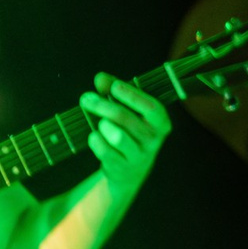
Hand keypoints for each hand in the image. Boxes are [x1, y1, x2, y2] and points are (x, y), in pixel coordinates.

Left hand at [81, 74, 171, 195]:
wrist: (131, 170)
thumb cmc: (130, 132)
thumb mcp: (129, 110)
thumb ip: (116, 92)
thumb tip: (100, 78)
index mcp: (161, 122)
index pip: (150, 106)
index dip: (131, 95)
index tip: (114, 86)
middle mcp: (154, 139)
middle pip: (125, 118)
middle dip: (102, 106)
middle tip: (86, 98)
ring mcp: (139, 155)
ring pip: (116, 136)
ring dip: (102, 125)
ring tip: (98, 122)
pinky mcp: (122, 167)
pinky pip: (105, 151)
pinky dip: (96, 141)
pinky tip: (94, 137)